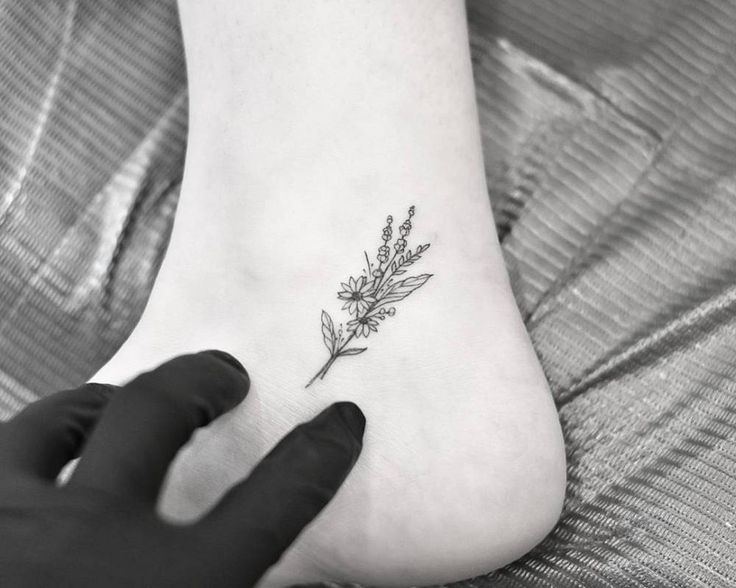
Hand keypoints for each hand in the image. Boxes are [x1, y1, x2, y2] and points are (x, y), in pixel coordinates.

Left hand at [0, 350, 364, 586]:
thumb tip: (305, 584)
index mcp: (173, 587)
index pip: (275, 498)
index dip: (318, 452)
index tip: (339, 422)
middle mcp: (92, 540)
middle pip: (159, 414)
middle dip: (202, 379)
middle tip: (225, 374)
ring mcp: (13, 528)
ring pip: (58, 419)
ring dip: (100, 400)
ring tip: (120, 400)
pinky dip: (24, 451)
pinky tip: (35, 464)